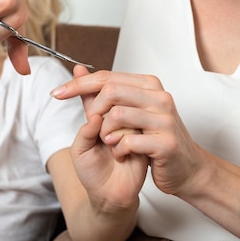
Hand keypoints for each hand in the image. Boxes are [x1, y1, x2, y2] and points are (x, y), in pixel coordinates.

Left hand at [53, 68, 202, 197]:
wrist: (183, 171)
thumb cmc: (151, 142)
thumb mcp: (123, 115)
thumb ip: (99, 95)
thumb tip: (77, 69)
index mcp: (148, 85)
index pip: (106, 77)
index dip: (78, 85)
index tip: (56, 93)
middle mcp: (159, 97)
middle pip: (110, 92)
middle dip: (94, 112)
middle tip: (98, 130)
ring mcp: (165, 119)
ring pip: (117, 115)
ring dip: (106, 134)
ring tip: (112, 144)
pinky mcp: (166, 142)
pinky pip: (128, 141)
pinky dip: (118, 150)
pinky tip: (123, 155)